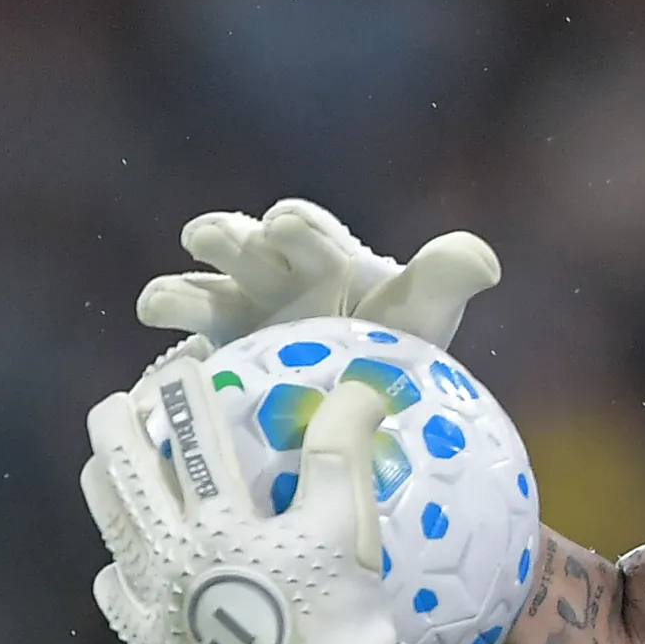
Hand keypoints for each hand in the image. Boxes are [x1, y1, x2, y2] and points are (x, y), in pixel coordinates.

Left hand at [81, 356, 399, 643]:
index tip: (184, 366)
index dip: (182, 390)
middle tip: (121, 403)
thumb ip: (343, 447)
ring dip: (105, 485)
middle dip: (116, 426)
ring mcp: (157, 601)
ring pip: (111, 527)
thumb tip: (357, 385)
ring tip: (107, 463)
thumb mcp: (348, 521)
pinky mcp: (156, 642)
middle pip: (126, 473)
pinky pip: (118, 597)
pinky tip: (125, 563)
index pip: (191, 434)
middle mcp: (174, 554)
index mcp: (221, 520)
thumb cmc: (341, 608)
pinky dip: (117, 571)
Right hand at [136, 197, 501, 348]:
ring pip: (197, 293)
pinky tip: (160, 377)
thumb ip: (445, 279)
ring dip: (179, 294)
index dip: (293, 227)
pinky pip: (182, 353)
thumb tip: (484, 260)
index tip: (282, 228)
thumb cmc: (393, 352)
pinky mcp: (213, 362)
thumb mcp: (423, 317)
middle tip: (217, 240)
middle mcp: (270, 277)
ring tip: (163, 305)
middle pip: (239, 245)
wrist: (364, 416)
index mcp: (321, 257)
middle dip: (228, 239)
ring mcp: (236, 318)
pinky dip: (167, 363)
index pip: (304, 228)